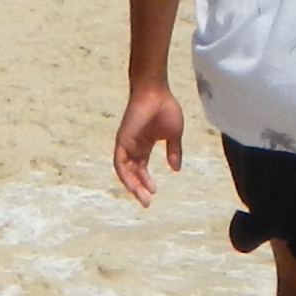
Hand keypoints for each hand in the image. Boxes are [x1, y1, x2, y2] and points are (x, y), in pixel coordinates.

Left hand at [112, 78, 184, 204]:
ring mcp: (126, 144)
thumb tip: (176, 169)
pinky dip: (125, 174)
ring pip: (125, 170)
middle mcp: (133, 147)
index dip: (146, 181)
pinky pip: (119, 162)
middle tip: (146, 202)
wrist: (155, 93)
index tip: (154, 193)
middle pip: (132, 172)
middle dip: (139, 188)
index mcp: (144, 145)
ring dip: (132, 185)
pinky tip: (133, 184)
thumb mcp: (174, 135)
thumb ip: (174, 152)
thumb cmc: (165, 109)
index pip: (141, 168)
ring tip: (142, 197)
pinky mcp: (122, 140)